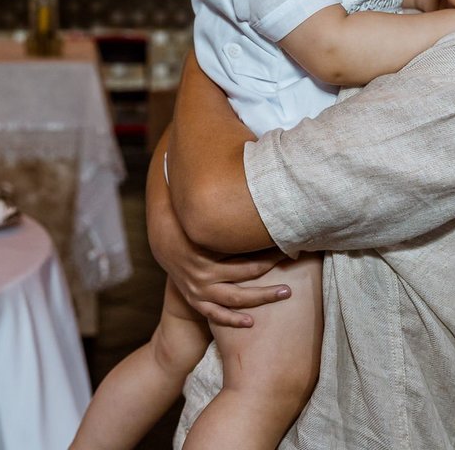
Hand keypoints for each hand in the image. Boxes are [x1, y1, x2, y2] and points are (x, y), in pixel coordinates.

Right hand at [146, 130, 289, 326]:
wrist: (158, 229)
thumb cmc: (183, 195)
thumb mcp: (197, 176)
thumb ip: (226, 156)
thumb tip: (254, 132)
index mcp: (193, 234)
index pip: (230, 242)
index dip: (261, 240)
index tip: (289, 234)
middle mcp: (190, 261)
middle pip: (235, 269)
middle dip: (265, 265)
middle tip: (295, 257)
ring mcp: (190, 283)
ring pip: (229, 296)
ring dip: (258, 297)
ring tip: (287, 292)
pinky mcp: (191, 296)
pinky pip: (213, 312)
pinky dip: (232, 318)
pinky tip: (254, 322)